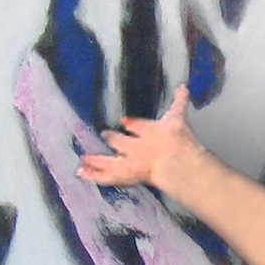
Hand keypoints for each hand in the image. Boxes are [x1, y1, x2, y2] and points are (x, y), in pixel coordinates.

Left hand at [77, 87, 198, 193]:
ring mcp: (128, 160)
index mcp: (149, 131)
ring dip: (96, 159)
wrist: (173, 159)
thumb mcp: (178, 117)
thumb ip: (180, 102)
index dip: (131, 124)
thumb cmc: (177, 141)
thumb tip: (183, 87)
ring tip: (84, 159)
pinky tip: (81, 173)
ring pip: (108, 160)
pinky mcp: (122, 173)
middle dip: (112, 138)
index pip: (138, 126)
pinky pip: (104, 176)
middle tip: (104, 135)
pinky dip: (92, 175)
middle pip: (120, 141)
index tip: (125, 121)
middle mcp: (136, 145)